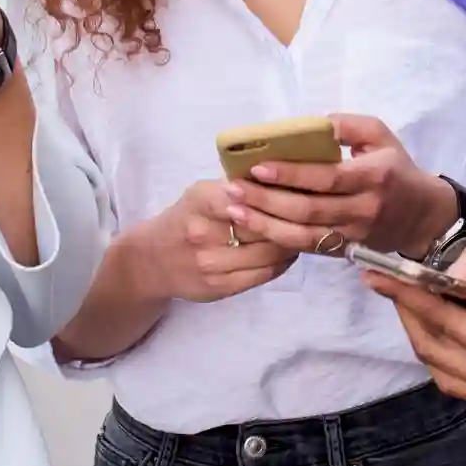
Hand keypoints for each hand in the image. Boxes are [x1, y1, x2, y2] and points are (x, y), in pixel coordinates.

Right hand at [124, 180, 297, 303]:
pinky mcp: (219, 288)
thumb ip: (238, 186)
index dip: (276, 194)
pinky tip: (289, 252)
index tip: (298, 189)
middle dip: (292, 219)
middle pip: (263, 226)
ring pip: (268, 253)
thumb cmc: (187, 217)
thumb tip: (285, 176)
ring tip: (305, 232)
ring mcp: (210, 264)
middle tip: (313, 212)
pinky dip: (282, 262)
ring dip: (292, 242)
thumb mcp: (202, 192)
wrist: (152, 260)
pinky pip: (263, 275)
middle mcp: (203, 233)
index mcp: (201, 201)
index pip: (247, 196)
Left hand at [222, 113, 451, 255]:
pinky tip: (253, 225)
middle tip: (233, 187)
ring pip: (303, 235)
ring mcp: (352, 234)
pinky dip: (277, 239)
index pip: (327, 178)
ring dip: (264, 223)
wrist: (422, 216)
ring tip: (234, 209)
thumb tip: (317, 123)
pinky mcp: (343, 250)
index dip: (291, 175)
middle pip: (308, 209)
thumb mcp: (383, 136)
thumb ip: (351, 125)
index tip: (259, 167)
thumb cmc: (396, 169)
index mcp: (373, 176)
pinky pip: (306, 248)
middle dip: (266, 199)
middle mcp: (362, 209)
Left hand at [368, 268, 465, 432]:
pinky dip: (450, 360)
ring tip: (414, 305)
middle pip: (438, 351)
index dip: (411, 294)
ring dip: (425, 338)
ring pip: (450, 373)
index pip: (447, 322)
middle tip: (385, 282)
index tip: (380, 270)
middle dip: (408, 315)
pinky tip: (458, 338)